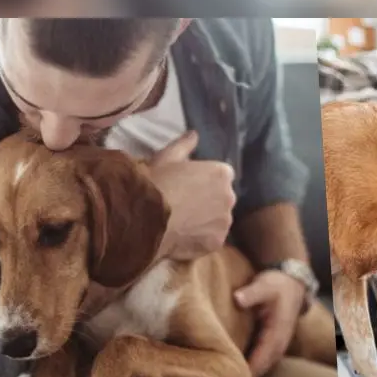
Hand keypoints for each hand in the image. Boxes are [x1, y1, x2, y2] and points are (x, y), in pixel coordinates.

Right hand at [144, 132, 235, 260]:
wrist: (146, 218)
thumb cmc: (156, 183)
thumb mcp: (166, 157)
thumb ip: (184, 145)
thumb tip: (194, 134)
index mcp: (221, 172)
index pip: (221, 176)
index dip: (205, 181)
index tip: (190, 186)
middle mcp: (230, 196)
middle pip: (223, 198)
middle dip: (209, 201)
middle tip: (185, 206)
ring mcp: (225, 221)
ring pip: (219, 220)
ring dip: (207, 221)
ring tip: (184, 224)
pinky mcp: (217, 242)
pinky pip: (212, 239)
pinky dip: (202, 239)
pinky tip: (185, 237)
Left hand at [235, 270, 305, 376]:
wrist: (292, 285)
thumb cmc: (277, 285)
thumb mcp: (265, 285)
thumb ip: (251, 293)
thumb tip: (238, 299)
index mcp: (276, 334)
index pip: (261, 360)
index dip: (247, 372)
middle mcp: (278, 345)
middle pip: (260, 370)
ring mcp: (275, 346)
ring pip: (261, 368)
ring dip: (246, 376)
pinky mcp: (270, 345)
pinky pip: (259, 362)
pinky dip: (248, 368)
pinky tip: (232, 371)